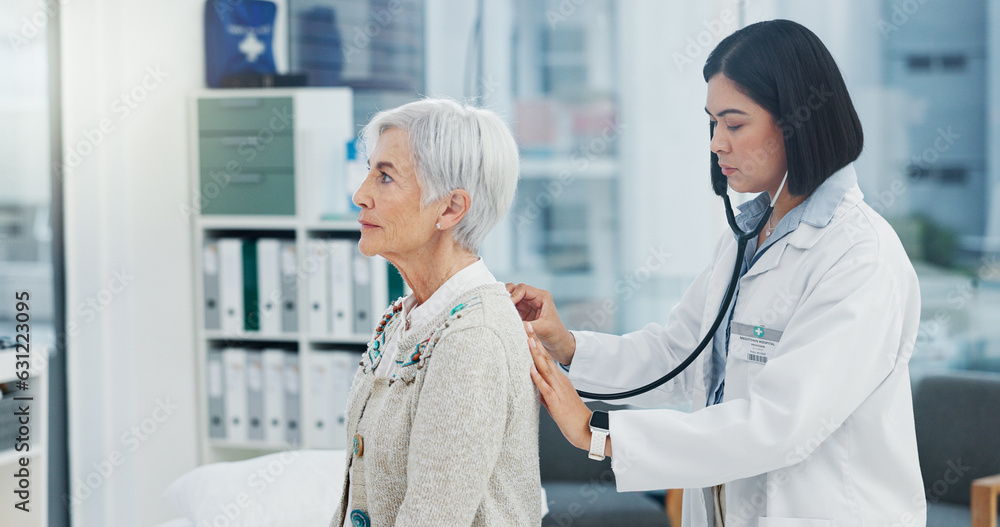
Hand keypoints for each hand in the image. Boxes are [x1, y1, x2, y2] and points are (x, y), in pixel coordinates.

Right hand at [506, 282, 575, 364]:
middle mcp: (533, 298)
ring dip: (504, 303)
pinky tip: (501, 316)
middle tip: (499, 305)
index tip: (507, 304)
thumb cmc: (556, 334)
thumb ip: (528, 326)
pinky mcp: (522, 313)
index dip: (513, 294)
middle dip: (506, 296)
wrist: (559, 344)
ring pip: (510, 298)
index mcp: (542, 296)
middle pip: (514, 289)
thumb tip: (512, 324)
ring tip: (498, 311)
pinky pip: (510, 308)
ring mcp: (527, 305)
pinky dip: (505, 311)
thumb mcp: (543, 329)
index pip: (523, 288)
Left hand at [527, 322, 599, 453]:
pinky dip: (538, 379)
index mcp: (560, 381)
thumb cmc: (572, 419)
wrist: (588, 432)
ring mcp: (559, 391)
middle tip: (527, 326)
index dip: (537, 346)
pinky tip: (531, 370)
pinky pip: (546, 389)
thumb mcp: (555, 403)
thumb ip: (545, 393)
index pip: (546, 359)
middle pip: (545, 359)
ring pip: (545, 369)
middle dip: (535, 342)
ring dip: (536, 354)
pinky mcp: (557, 403)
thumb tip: (534, 386)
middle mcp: (560, 382)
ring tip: (529, 340)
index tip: (529, 333)